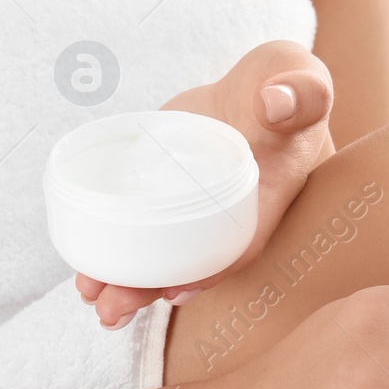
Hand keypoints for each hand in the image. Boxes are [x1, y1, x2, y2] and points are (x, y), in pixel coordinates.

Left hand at [77, 40, 333, 327]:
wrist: (257, 86)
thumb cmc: (284, 83)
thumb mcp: (297, 77)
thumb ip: (301, 91)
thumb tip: (275, 103)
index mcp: (268, 196)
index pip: (241, 244)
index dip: (211, 271)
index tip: (177, 290)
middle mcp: (230, 216)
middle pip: (192, 264)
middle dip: (151, 289)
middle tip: (110, 311)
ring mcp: (196, 212)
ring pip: (164, 255)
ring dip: (128, 282)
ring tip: (90, 296)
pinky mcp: (169, 198)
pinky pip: (142, 230)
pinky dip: (116, 248)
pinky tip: (87, 270)